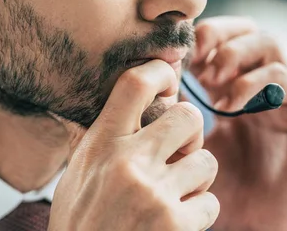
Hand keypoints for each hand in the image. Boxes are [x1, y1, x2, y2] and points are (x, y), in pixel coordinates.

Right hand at [49, 60, 219, 230]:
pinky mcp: (177, 225)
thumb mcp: (76, 175)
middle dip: (190, 132)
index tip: (167, 78)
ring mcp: (155, 195)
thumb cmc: (80, 224)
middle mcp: (129, 163)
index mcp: (101, 145)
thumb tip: (123, 102)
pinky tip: (177, 221)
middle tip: (180, 148)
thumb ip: (99, 138)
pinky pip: (210, 202)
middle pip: (188, 117)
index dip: (159, 71)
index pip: (134, 84)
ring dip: (196, 177)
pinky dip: (199, 212)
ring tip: (174, 193)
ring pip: (206, 161)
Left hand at [190, 17, 286, 230]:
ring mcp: (283, 96)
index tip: (173, 54)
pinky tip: (229, 106)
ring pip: (267, 43)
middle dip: (217, 34)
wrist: (259, 225)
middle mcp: (260, 84)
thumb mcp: (190, 144)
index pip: (220, 38)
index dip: (197, 37)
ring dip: (233, 54)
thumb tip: (143, 85)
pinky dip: (251, 83)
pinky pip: (282, 78)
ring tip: (211, 81)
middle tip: (194, 56)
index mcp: (232, 86)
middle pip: (246, 29)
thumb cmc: (222, 187)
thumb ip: (173, 113)